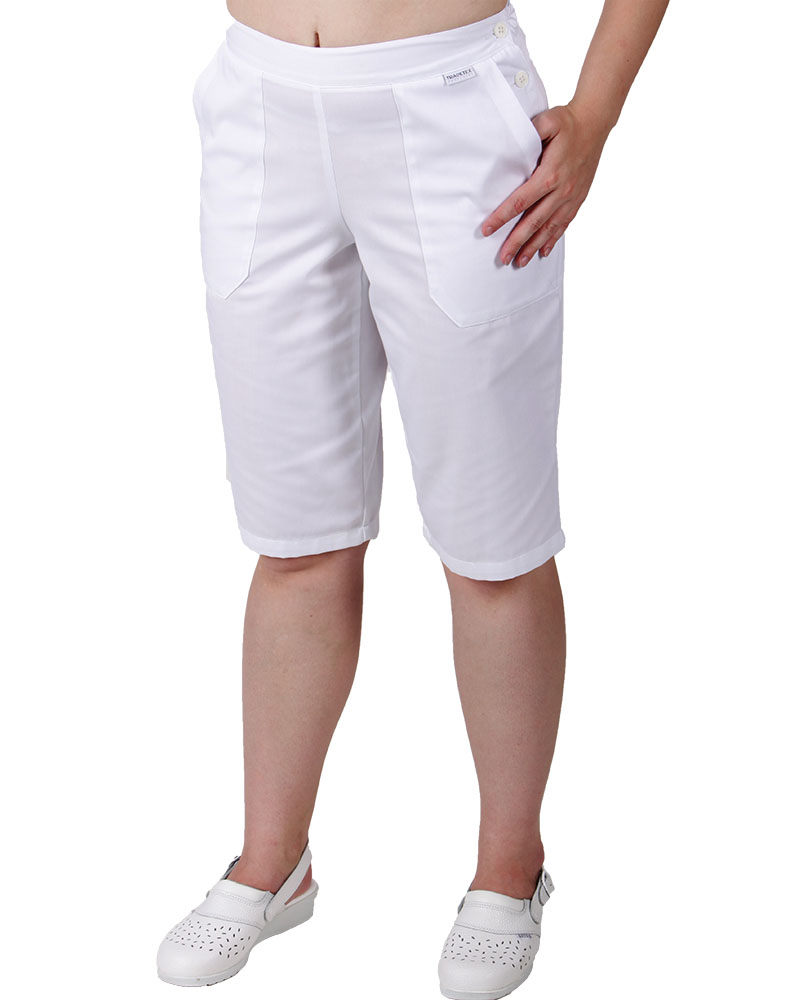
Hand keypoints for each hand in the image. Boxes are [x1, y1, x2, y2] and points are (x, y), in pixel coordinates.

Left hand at [481, 101, 610, 265]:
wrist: (595, 124)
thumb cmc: (568, 122)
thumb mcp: (547, 121)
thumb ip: (530, 133)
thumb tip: (511, 143)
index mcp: (550, 174)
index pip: (521, 201)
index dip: (502, 217)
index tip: (487, 230)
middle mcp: (562, 190)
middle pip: (534, 222)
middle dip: (516, 242)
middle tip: (503, 258)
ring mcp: (571, 197)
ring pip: (549, 228)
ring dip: (534, 247)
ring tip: (520, 262)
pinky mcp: (578, 199)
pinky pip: (564, 224)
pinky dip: (553, 240)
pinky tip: (543, 252)